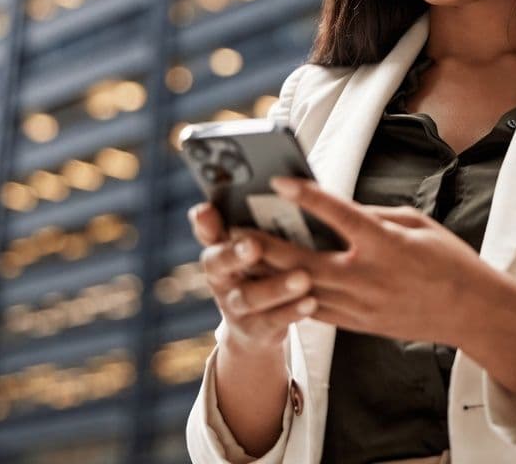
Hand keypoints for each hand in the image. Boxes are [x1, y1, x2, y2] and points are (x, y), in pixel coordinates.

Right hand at [188, 201, 317, 352]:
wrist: (255, 327)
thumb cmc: (261, 268)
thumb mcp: (254, 243)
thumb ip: (254, 219)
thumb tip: (274, 184)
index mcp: (219, 248)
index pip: (206, 231)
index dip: (204, 223)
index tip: (207, 209)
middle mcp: (220, 277)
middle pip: (219, 264)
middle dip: (235, 253)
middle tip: (254, 245)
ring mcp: (235, 307)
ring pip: (249, 297)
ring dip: (275, 287)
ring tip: (302, 277)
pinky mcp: (255, 330)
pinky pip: (272, 322)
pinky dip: (291, 311)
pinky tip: (311, 301)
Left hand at [241, 175, 494, 347]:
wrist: (470, 313)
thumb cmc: (448, 260)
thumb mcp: (417, 222)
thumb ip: (374, 215)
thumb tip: (338, 209)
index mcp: (386, 244)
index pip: (340, 216)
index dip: (308, 196)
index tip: (279, 181)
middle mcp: (368, 277)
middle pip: (303, 261)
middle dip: (264, 245)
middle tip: (233, 228)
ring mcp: (360, 305)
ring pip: (301, 289)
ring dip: (268, 274)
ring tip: (241, 257)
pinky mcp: (357, 324)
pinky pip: (314, 309)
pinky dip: (289, 294)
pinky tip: (268, 283)